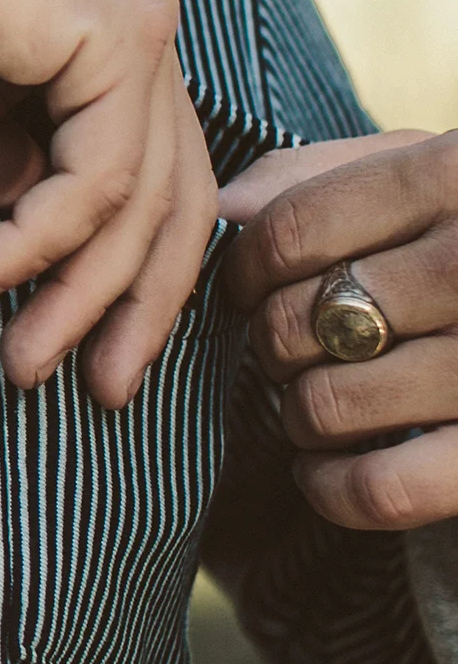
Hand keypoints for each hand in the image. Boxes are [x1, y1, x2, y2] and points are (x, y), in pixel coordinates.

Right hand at [0, 0, 217, 410]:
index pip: (149, 177)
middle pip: (175, 199)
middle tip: (101, 394)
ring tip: (19, 363)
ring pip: (142, 201)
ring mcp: (139, 27)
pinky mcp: (117, 33)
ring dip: (80, 296)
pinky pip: (100, 177)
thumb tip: (43, 232)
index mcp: (99, 42)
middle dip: (135, 306)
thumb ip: (2, 170)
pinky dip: (41, 244)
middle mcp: (138, 30)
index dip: (126, 275)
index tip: (86, 354)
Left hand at [224, 129, 457, 530]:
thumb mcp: (431, 177)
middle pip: (297, 320)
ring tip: (320, 401)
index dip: (245, 270)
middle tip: (295, 349)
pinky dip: (330, 487)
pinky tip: (327, 467)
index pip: (288, 230)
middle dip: (272, 344)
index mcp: (456, 176)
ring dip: (300, 415)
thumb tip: (229, 206)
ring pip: (328, 404)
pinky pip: (381, 489)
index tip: (249, 289)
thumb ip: (322, 174)